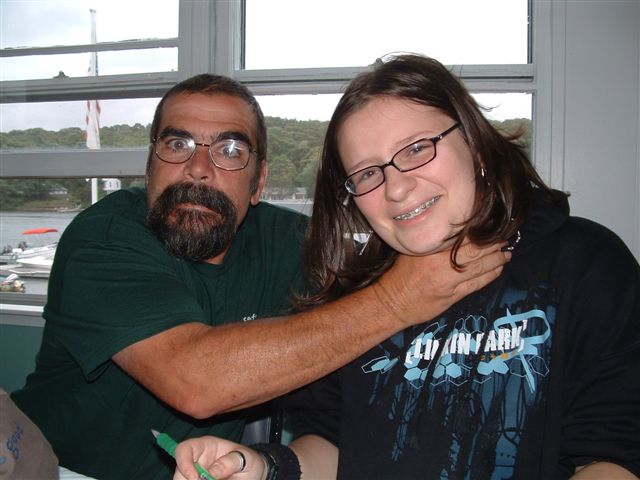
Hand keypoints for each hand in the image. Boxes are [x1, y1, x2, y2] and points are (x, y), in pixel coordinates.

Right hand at [173, 436, 265, 479]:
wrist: (253, 473)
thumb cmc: (248, 460)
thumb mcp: (244, 457)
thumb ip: (230, 462)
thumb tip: (211, 473)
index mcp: (205, 446)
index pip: (184, 449)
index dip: (184, 463)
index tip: (194, 478)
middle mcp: (196, 461)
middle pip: (179, 472)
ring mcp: (196, 475)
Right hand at [373, 242, 509, 326]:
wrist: (391, 303)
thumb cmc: (400, 275)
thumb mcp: (413, 252)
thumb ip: (434, 244)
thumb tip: (457, 232)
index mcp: (430, 249)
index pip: (461, 236)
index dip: (479, 231)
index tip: (491, 225)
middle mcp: (441, 263)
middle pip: (475, 250)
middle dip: (493, 244)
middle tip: (504, 239)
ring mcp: (448, 281)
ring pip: (479, 267)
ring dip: (496, 259)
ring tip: (506, 253)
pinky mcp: (453, 296)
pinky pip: (477, 284)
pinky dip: (490, 276)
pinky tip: (498, 270)